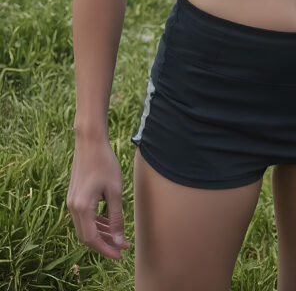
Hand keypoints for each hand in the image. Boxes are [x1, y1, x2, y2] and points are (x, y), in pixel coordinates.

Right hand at [67, 137, 130, 259]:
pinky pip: (84, 216)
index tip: (120, 254)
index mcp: (82, 207)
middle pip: (86, 236)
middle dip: (104, 244)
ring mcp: (72, 201)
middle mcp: (73, 207)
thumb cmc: (105, 163)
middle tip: (122, 246)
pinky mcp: (75, 196)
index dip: (106, 249)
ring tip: (119, 236)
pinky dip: (96, 222)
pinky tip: (109, 222)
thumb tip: (118, 240)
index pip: (92, 239)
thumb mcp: (114, 191)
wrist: (90, 142)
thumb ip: (116, 218)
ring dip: (101, 233)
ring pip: (85, 227)